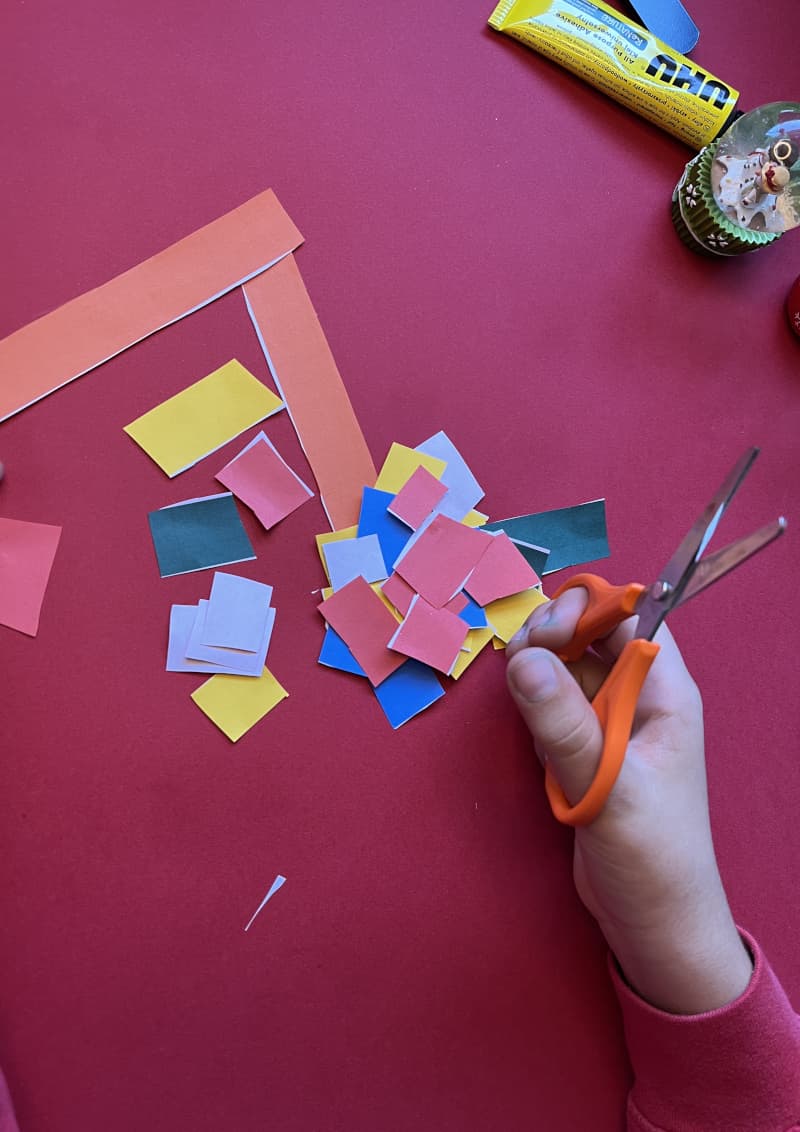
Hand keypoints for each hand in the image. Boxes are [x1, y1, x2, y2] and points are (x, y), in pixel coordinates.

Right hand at [505, 587, 752, 1014]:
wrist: (652, 922)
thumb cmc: (651, 856)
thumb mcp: (607, 788)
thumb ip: (565, 725)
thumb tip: (523, 659)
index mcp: (666, 694)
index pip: (634, 616)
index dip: (589, 609)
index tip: (546, 633)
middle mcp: (638, 698)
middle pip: (594, 632)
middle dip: (553, 629)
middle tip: (519, 656)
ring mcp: (608, 722)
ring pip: (567, 664)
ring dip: (538, 660)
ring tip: (514, 680)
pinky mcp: (583, 747)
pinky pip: (553, 700)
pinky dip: (532, 694)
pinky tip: (519, 707)